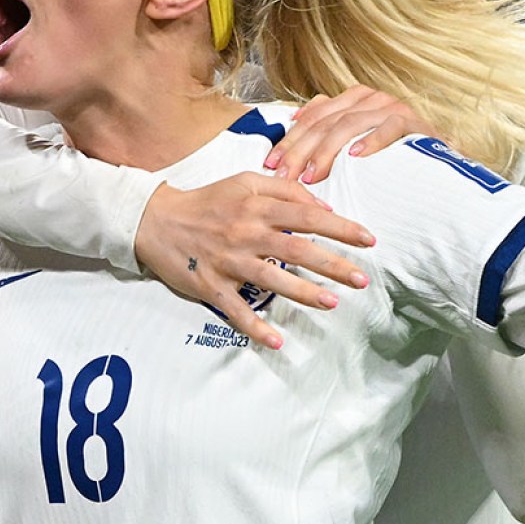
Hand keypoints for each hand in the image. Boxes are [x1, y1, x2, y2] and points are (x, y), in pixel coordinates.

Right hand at [134, 176, 373, 349]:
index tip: (368, 239)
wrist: (157, 220)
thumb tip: (320, 206)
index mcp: (256, 207)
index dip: (341, 228)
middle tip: (361, 279)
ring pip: (272, 279)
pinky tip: (276, 341)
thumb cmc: (207, 202)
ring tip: (332, 302)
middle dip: (332, 264)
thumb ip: (283, 189)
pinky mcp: (211, 286)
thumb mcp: (244, 182)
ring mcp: (229, 262)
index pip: (307, 216)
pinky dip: (255, 327)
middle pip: (297, 249)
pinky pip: (235, 311)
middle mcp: (246, 234)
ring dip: (304, 293)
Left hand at [264, 85, 428, 183]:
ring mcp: (392, 108)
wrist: (439, 162)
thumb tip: (292, 119)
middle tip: (285, 175)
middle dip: (301, 150)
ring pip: (350, 123)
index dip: (289, 140)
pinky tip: (356, 157)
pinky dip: (372, 141)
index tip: (270, 164)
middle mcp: (371, 99)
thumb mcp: (356, 140)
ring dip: (329, 150)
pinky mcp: (414, 123)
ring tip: (313, 174)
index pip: (313, 117)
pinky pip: (390, 127)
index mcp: (354, 99)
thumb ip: (329, 128)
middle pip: (326, 121)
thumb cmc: (391, 155)